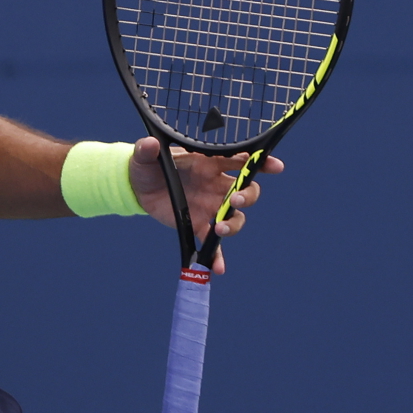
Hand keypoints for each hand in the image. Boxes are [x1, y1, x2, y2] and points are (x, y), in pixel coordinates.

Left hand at [128, 137, 281, 273]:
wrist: (138, 187)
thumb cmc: (148, 165)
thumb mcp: (144, 155)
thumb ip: (147, 149)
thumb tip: (150, 144)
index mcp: (208, 163)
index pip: (240, 160)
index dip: (260, 162)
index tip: (274, 166)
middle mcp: (216, 185)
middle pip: (246, 191)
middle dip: (248, 195)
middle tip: (235, 199)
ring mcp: (211, 207)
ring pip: (236, 217)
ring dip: (234, 224)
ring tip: (220, 229)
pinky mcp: (199, 226)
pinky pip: (214, 244)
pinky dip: (217, 257)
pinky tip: (217, 267)